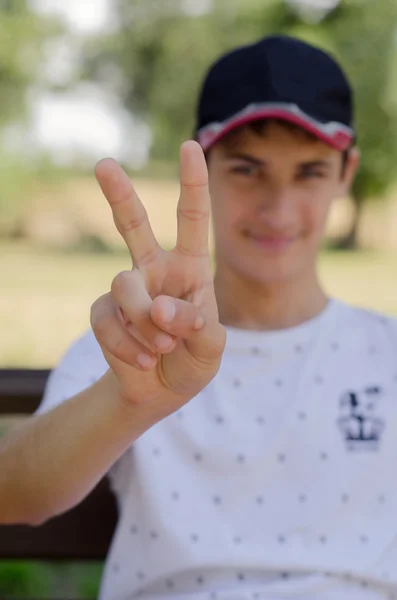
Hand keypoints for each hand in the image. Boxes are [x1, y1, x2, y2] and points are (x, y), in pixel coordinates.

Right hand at [90, 141, 225, 417]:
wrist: (161, 390)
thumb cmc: (193, 360)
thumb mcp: (211, 346)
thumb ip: (196, 324)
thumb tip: (159, 308)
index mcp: (190, 268)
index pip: (191, 219)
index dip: (192, 183)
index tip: (191, 146)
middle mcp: (155, 270)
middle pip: (133, 225)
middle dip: (119, 195)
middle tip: (104, 164)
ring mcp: (127, 290)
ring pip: (125, 287)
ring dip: (147, 323)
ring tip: (163, 346)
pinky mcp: (104, 313)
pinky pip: (108, 320)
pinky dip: (129, 345)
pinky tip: (143, 359)